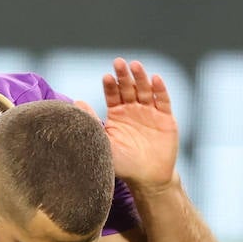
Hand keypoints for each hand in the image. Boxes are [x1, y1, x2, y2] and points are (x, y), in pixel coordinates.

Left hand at [87, 58, 178, 189]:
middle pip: (128, 87)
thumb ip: (92, 123)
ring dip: (141, 77)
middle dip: (124, 75)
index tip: (106, 77)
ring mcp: (150, 112)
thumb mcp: (104, 144)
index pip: (113, 94)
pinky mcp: (166, 118)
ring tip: (136, 65)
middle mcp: (133, 109)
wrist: (148, 179)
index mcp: (117, 114)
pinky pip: (163, 101)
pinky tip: (155, 79)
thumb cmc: (123, 164)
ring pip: (145, 90)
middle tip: (118, 63)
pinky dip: (160, 90)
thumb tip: (76, 102)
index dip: (110, 85)